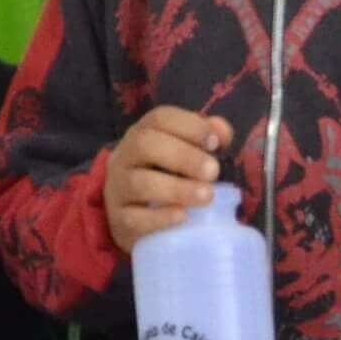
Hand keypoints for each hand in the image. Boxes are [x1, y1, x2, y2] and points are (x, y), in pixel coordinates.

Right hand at [101, 104, 233, 253]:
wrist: (132, 217)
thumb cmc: (165, 178)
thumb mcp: (183, 154)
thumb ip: (203, 139)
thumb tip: (223, 132)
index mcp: (142, 133)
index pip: (160, 118)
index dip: (190, 126)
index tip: (216, 143)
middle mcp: (124, 157)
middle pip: (144, 145)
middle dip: (183, 156)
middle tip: (213, 172)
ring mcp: (117, 189)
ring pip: (138, 183)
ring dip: (177, 189)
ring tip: (207, 196)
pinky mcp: (117, 221)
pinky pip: (133, 218)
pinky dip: (160, 217)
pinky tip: (183, 216)